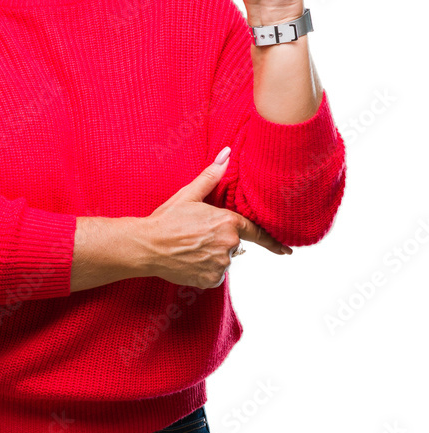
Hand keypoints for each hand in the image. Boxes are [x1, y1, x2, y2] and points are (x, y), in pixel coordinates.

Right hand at [140, 154, 291, 289]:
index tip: (286, 250)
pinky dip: (205, 269)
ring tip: (189, 247)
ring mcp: (221, 264)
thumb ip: (212, 176)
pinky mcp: (211, 279)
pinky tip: (189, 260)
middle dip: (220, 239)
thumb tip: (227, 153)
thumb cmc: (166, 219)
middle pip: (233, 243)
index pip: (257, 232)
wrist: (146, 246)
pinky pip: (214, 274)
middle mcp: (229, 244)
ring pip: (223, 259)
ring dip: (212, 254)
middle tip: (196, 235)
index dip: (273, 242)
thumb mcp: (189, 194)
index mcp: (228, 222)